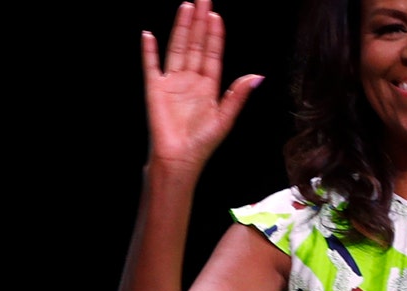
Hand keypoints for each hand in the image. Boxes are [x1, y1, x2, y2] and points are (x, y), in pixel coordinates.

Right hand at [141, 0, 262, 171]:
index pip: (212, 54)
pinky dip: (149, 51)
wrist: (179, 159)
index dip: (215, 35)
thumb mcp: (226, 118)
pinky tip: (149, 34)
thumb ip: (238, 95)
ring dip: (181, 28)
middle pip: (195, 45)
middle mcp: (191, 80)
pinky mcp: (155, 89)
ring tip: (185, 7)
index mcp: (209, 87)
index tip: (216, 16)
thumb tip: (257, 76)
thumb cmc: (203, 143)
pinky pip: (151, 66)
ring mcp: (172, 83)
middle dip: (199, 23)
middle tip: (202, 0)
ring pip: (177, 48)